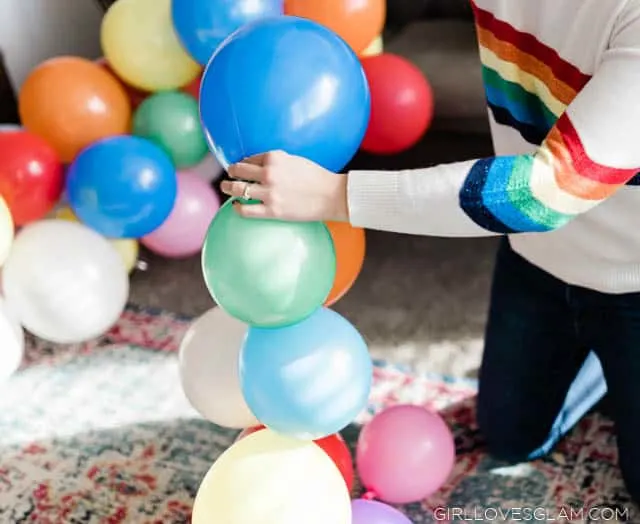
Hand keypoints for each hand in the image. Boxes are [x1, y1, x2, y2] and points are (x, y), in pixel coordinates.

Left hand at [220, 150, 348, 221]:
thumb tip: (261, 165)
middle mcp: (269, 173)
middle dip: (232, 172)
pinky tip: (236, 206)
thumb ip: (277, 161)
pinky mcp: (272, 210)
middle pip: (239, 170)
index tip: (242, 167)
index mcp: (275, 157)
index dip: (244, 162)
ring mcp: (269, 192)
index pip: (250, 158)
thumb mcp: (296, 160)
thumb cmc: (317, 177)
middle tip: (229, 175)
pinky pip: (245, 209)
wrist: (331, 195)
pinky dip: (237, 207)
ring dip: (228, 187)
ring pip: (237, 189)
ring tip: (225, 188)